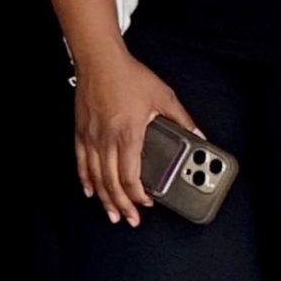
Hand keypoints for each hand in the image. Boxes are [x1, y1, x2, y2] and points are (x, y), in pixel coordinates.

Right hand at [73, 49, 200, 227]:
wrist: (99, 60)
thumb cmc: (129, 76)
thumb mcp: (163, 96)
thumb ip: (182, 119)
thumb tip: (199, 136)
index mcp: (129, 134)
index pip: (130, 176)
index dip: (138, 195)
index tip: (147, 202)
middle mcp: (108, 139)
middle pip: (112, 182)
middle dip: (122, 205)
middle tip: (130, 220)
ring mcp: (92, 136)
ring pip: (95, 176)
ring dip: (104, 198)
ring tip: (112, 213)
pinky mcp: (81, 131)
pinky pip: (81, 162)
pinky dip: (85, 179)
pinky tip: (90, 190)